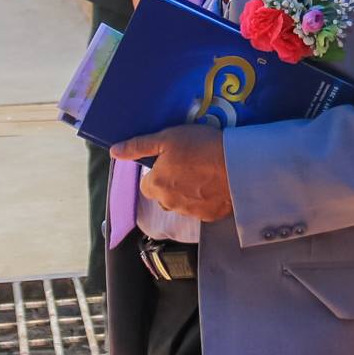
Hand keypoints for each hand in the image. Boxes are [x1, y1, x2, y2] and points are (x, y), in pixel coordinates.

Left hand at [112, 125, 233, 221]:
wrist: (238, 165)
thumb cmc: (201, 147)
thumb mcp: (167, 138)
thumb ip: (139, 146)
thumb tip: (114, 151)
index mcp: (156, 185)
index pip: (147, 184)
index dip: (157, 171)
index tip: (171, 160)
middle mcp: (169, 203)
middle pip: (163, 195)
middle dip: (171, 184)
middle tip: (189, 164)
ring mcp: (190, 213)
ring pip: (181, 203)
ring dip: (187, 192)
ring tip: (204, 173)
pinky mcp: (210, 216)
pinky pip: (201, 209)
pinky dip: (205, 199)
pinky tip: (215, 184)